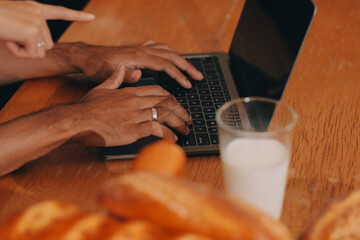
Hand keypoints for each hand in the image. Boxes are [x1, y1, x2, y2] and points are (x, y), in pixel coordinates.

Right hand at [0, 1, 94, 58]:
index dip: (77, 16)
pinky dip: (18, 53)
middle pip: (47, 45)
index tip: (92, 17)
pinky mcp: (32, 32)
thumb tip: (40, 49)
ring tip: (9, 36)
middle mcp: (38, 13)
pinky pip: (31, 55)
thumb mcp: (13, 22)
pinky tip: (8, 40)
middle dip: (29, 47)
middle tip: (11, 36)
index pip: (60, 12)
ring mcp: (36, 22)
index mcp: (34, 8)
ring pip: (40, 52)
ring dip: (23, 50)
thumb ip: (29, 30)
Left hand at [73, 41, 203, 88]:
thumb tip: (139, 74)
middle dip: (187, 66)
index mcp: (137, 56)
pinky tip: (172, 57)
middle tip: (199, 77)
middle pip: (171, 56)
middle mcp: (142, 49)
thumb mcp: (106, 75)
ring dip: (181, 59)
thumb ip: (123, 76)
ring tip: (191, 70)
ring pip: (167, 50)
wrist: (87, 56)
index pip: (164, 65)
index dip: (178, 74)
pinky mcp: (138, 48)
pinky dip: (170, 53)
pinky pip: (159, 47)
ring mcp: (141, 47)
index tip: (188, 84)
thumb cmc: (96, 67)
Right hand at [74, 64, 190, 145]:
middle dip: (181, 111)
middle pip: (166, 102)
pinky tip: (172, 140)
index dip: (172, 99)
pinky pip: (157, 130)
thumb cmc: (87, 107)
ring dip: (179, 124)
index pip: (159, 91)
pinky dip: (167, 135)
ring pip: (165, 115)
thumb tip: (120, 68)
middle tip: (188, 120)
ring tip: (185, 131)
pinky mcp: (133, 129)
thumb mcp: (102, 88)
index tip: (177, 106)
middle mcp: (136, 101)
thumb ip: (115, 79)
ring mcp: (136, 115)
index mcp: (131, 92)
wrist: (77, 120)